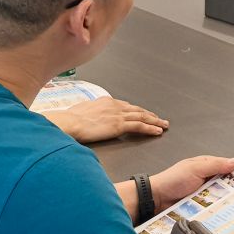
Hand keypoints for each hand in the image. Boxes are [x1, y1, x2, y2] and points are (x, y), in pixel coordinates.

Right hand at [47, 96, 169, 145]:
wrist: (70, 122)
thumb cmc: (70, 119)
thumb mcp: (81, 110)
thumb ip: (90, 111)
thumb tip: (89, 115)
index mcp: (105, 101)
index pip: (126, 106)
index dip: (136, 110)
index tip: (143, 113)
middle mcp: (114, 106)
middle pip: (137, 110)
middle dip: (150, 114)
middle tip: (159, 118)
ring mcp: (118, 115)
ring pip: (142, 117)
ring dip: (155, 121)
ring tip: (164, 125)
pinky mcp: (119, 125)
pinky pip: (139, 126)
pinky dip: (150, 128)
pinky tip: (158, 131)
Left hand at [148, 154, 233, 211]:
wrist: (155, 199)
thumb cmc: (173, 180)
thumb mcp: (196, 168)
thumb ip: (216, 165)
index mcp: (208, 165)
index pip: (230, 165)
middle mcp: (208, 179)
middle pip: (229, 182)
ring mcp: (205, 193)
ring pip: (223, 195)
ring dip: (230, 199)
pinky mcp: (201, 206)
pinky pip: (214, 206)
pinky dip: (220, 208)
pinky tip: (229, 212)